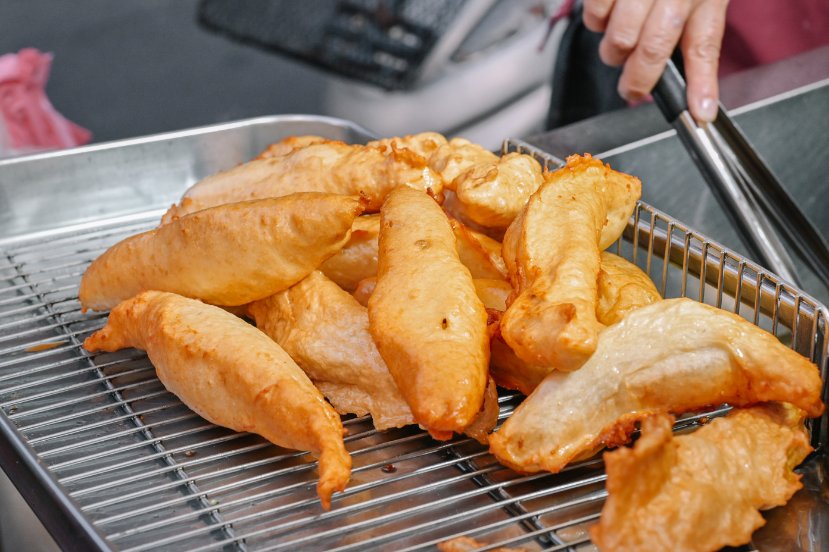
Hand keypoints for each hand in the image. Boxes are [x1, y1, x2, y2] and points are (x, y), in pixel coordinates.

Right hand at [583, 0, 728, 121]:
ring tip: (621, 36)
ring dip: (614, 49)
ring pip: (618, 38)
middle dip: (639, 80)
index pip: (705, 43)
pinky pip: (594, 16)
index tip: (699, 113)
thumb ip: (696, 28)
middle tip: (633, 89)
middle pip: (653, 49)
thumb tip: (695, 87)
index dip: (703, 83)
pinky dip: (597, 20)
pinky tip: (610, 7)